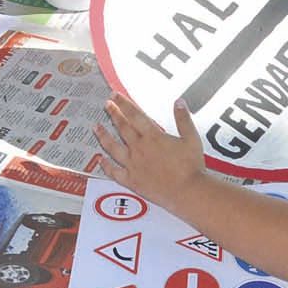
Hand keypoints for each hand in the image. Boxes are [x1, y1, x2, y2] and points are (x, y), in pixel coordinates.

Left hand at [94, 94, 208, 209]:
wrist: (187, 191)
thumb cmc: (191, 166)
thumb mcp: (191, 138)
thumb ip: (183, 119)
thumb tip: (179, 102)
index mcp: (153, 136)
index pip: (135, 115)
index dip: (124, 103)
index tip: (115, 95)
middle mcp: (140, 148)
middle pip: (122, 127)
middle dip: (113, 114)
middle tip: (106, 105)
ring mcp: (133, 164)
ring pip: (113, 147)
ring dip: (103, 136)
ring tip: (96, 127)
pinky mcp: (132, 180)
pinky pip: (114, 172)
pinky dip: (106, 166)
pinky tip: (100, 160)